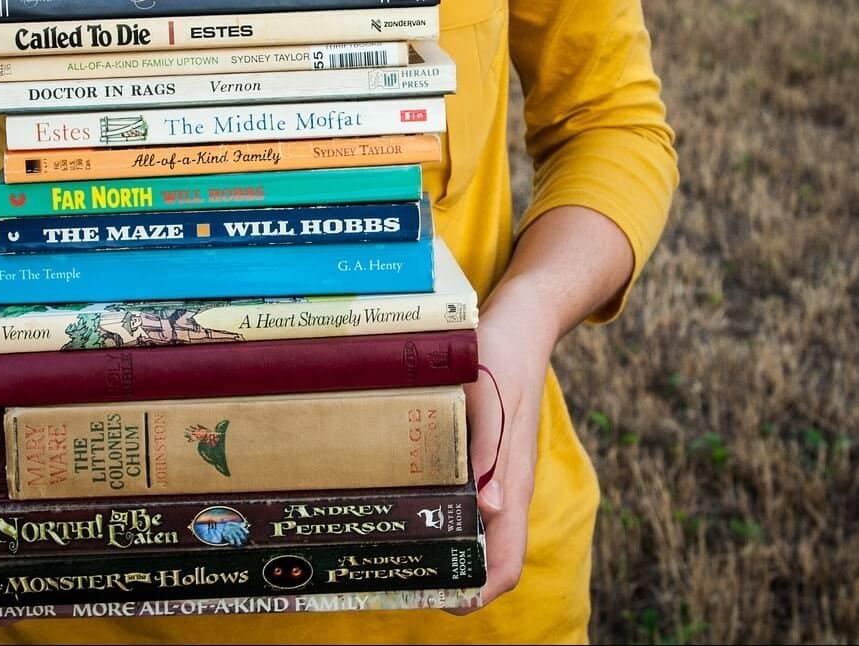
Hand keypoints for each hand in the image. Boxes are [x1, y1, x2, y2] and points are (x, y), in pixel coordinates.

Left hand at [443, 206, 633, 613]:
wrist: (522, 321)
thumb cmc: (501, 355)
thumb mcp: (489, 394)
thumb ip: (489, 448)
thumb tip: (491, 507)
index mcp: (512, 480)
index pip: (507, 561)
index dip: (479, 591)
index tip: (441, 600)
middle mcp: (505, 485)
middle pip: (490, 555)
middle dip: (454, 578)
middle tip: (404, 581)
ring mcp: (496, 473)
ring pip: (478, 533)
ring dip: (447, 551)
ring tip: (399, 554)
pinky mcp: (484, 456)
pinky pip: (469, 503)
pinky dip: (445, 518)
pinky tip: (410, 508)